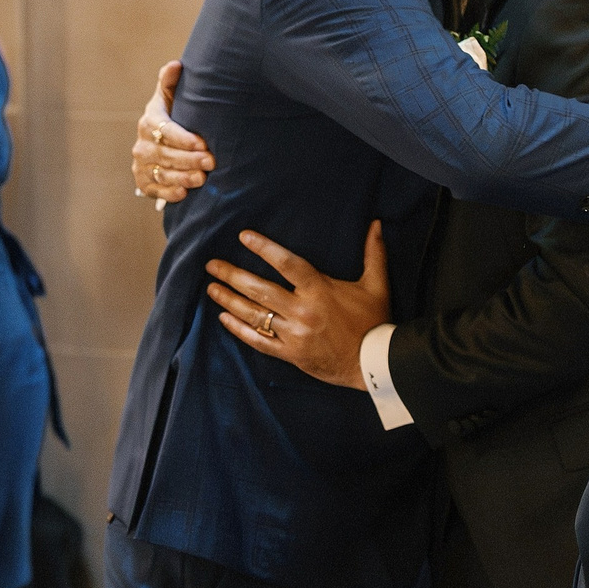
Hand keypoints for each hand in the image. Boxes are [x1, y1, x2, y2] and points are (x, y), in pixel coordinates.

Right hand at [132, 61, 215, 206]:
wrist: (159, 141)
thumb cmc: (172, 115)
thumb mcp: (170, 99)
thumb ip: (171, 83)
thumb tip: (176, 64)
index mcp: (150, 122)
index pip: (164, 130)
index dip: (182, 138)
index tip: (202, 143)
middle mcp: (142, 144)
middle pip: (165, 154)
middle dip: (189, 159)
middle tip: (211, 162)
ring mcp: (141, 164)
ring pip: (161, 173)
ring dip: (182, 177)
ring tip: (202, 179)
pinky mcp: (143, 181)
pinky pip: (154, 190)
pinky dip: (169, 192)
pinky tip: (184, 193)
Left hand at [207, 222, 387, 388]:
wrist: (374, 363)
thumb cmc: (374, 321)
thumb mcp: (376, 285)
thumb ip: (373, 253)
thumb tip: (376, 224)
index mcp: (321, 290)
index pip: (287, 264)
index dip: (264, 248)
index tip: (243, 237)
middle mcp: (302, 311)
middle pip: (260, 289)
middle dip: (233, 275)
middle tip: (212, 264)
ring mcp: (294, 334)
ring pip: (254, 314)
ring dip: (229, 300)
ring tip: (212, 288)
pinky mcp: (290, 354)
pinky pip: (258, 341)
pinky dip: (239, 330)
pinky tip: (224, 318)